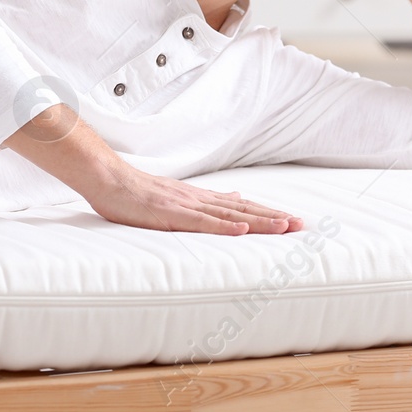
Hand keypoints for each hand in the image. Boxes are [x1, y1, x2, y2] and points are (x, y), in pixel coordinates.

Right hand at [85, 165, 303, 235]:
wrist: (110, 180)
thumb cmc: (139, 193)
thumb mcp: (179, 197)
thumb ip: (209, 201)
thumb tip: (237, 200)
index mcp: (202, 199)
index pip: (243, 208)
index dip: (269, 214)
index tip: (293, 221)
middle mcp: (200, 200)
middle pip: (244, 210)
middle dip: (274, 218)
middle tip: (301, 225)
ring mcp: (187, 206)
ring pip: (230, 216)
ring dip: (259, 222)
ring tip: (284, 227)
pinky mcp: (171, 214)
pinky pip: (201, 222)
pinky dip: (224, 227)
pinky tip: (242, 231)